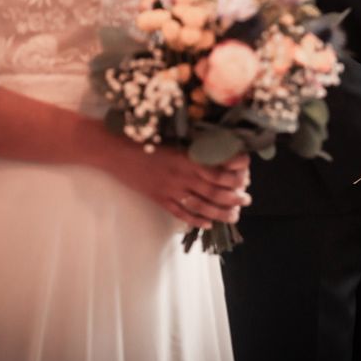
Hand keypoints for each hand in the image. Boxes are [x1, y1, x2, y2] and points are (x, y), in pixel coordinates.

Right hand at [111, 144, 250, 228]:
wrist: (113, 150)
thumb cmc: (141, 138)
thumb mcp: (170, 138)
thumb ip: (191, 148)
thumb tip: (215, 151)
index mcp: (184, 157)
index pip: (217, 169)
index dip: (235, 171)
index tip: (247, 169)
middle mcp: (180, 175)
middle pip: (214, 190)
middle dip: (234, 196)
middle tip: (247, 198)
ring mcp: (169, 189)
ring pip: (201, 205)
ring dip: (221, 211)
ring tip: (235, 214)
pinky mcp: (158, 198)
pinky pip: (181, 213)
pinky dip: (196, 219)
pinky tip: (208, 223)